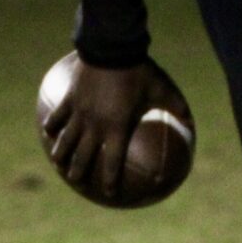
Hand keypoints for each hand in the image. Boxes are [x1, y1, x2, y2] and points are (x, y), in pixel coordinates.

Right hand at [43, 56, 189, 201]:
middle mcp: (94, 126)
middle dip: (79, 174)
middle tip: (79, 182)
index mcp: (117, 128)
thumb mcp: (161, 89)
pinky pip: (56, 118)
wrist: (112, 48)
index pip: (112, 163)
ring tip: (59, 164)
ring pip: (64, 141)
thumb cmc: (139, 71)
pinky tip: (49, 132)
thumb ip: (176, 107)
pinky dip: (52, 127)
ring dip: (61, 155)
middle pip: (82, 157)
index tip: (110, 194)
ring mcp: (79, 113)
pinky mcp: (69, 99)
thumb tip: (192, 120)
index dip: (110, 181)